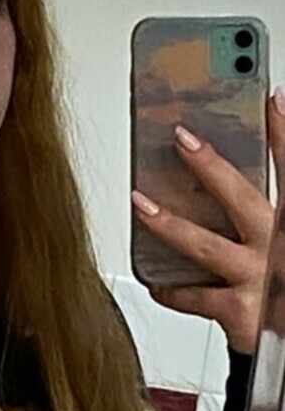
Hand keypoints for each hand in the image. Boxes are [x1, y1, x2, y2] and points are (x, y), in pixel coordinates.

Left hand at [131, 91, 284, 355]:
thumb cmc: (282, 290)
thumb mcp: (283, 241)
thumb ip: (267, 213)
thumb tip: (232, 171)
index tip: (271, 97)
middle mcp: (280, 249)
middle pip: (242, 199)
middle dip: (210, 166)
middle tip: (181, 137)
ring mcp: (260, 281)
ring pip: (207, 246)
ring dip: (169, 223)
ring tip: (139, 203)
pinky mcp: (242, 314)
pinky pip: (196, 297)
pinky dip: (172, 290)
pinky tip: (154, 283)